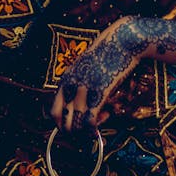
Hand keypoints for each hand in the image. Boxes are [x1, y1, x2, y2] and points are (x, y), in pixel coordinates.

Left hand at [50, 15, 175, 131]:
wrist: (121, 42)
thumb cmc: (106, 55)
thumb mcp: (85, 68)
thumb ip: (80, 86)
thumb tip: (81, 109)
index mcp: (66, 79)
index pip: (53, 111)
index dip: (60, 125)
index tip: (70, 129)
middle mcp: (72, 86)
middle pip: (63, 121)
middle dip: (72, 132)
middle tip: (83, 134)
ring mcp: (84, 90)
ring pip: (76, 124)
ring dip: (84, 132)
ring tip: (93, 130)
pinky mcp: (99, 93)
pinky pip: (89, 121)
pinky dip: (92, 131)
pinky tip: (96, 132)